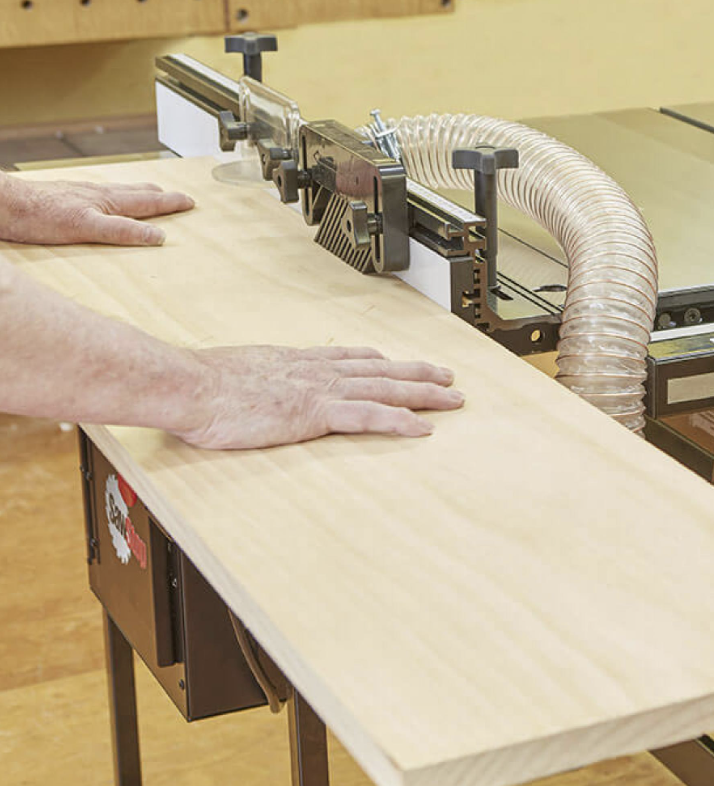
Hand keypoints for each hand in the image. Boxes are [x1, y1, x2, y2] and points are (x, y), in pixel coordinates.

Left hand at [0, 174, 193, 245]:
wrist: (6, 204)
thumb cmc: (40, 216)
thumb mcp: (87, 228)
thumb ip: (123, 231)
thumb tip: (157, 235)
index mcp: (107, 202)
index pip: (147, 204)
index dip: (170, 204)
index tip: (190, 202)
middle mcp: (97, 194)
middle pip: (136, 193)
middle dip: (160, 195)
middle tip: (176, 195)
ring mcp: (82, 193)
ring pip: (119, 191)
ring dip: (139, 193)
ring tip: (149, 192)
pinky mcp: (66, 197)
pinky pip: (101, 194)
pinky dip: (115, 195)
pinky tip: (106, 198)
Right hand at [174, 345, 464, 449]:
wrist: (189, 385)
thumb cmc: (200, 385)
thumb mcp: (235, 376)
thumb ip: (254, 382)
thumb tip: (251, 388)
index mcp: (296, 362)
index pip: (349, 358)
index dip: (380, 361)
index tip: (400, 361)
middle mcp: (316, 371)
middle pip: (380, 370)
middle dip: (418, 373)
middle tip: (447, 375)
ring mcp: (319, 390)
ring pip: (385, 388)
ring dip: (424, 393)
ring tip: (453, 398)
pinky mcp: (316, 412)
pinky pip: (369, 416)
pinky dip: (399, 420)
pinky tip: (423, 426)